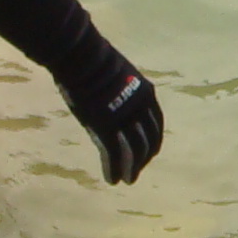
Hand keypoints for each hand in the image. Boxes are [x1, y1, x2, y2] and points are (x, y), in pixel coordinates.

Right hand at [59, 46, 163, 185]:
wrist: (81, 57)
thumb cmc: (93, 61)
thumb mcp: (118, 76)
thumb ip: (122, 93)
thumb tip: (116, 101)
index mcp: (146, 94)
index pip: (155, 124)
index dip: (153, 141)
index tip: (148, 153)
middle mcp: (141, 108)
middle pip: (148, 140)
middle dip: (144, 158)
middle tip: (138, 170)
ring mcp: (125, 118)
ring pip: (135, 151)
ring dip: (132, 169)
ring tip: (129, 180)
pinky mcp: (107, 127)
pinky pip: (114, 154)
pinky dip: (115, 169)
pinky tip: (113, 180)